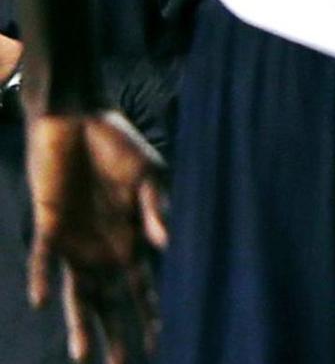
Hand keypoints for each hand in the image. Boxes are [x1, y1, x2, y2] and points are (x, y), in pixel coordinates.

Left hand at [25, 112, 167, 363]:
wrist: (76, 119)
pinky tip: (43, 300)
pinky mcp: (49, 225)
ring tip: (84, 356)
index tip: (159, 341)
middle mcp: (102, 248)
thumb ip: (155, 209)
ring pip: (77, 294)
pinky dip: (43, 278)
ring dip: (80, 324)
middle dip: (116, 332)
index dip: (148, 312)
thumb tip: (168, 244)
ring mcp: (74, 241)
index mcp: (130, 239)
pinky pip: (44, 259)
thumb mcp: (149, 174)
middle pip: (109, 300)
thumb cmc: (118, 145)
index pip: (141, 286)